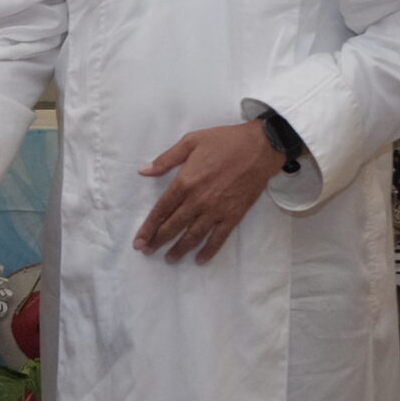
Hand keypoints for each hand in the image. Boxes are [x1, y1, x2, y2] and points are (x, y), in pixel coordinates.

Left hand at [136, 119, 277, 262]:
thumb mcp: (191, 141)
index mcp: (185, 182)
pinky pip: (218, 238)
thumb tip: (143, 171)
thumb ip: (166, 159)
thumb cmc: (225, 141)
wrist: (261, 147)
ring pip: (193, 236)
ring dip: (179, 249)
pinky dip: (208, 250)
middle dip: (158, 241)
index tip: (139, 240)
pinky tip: (200, 259)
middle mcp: (198, 201)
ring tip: (169, 259)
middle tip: (147, 251)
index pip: (161, 210)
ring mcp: (216, 210)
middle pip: (173, 226)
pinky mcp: (233, 215)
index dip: (148, 227)